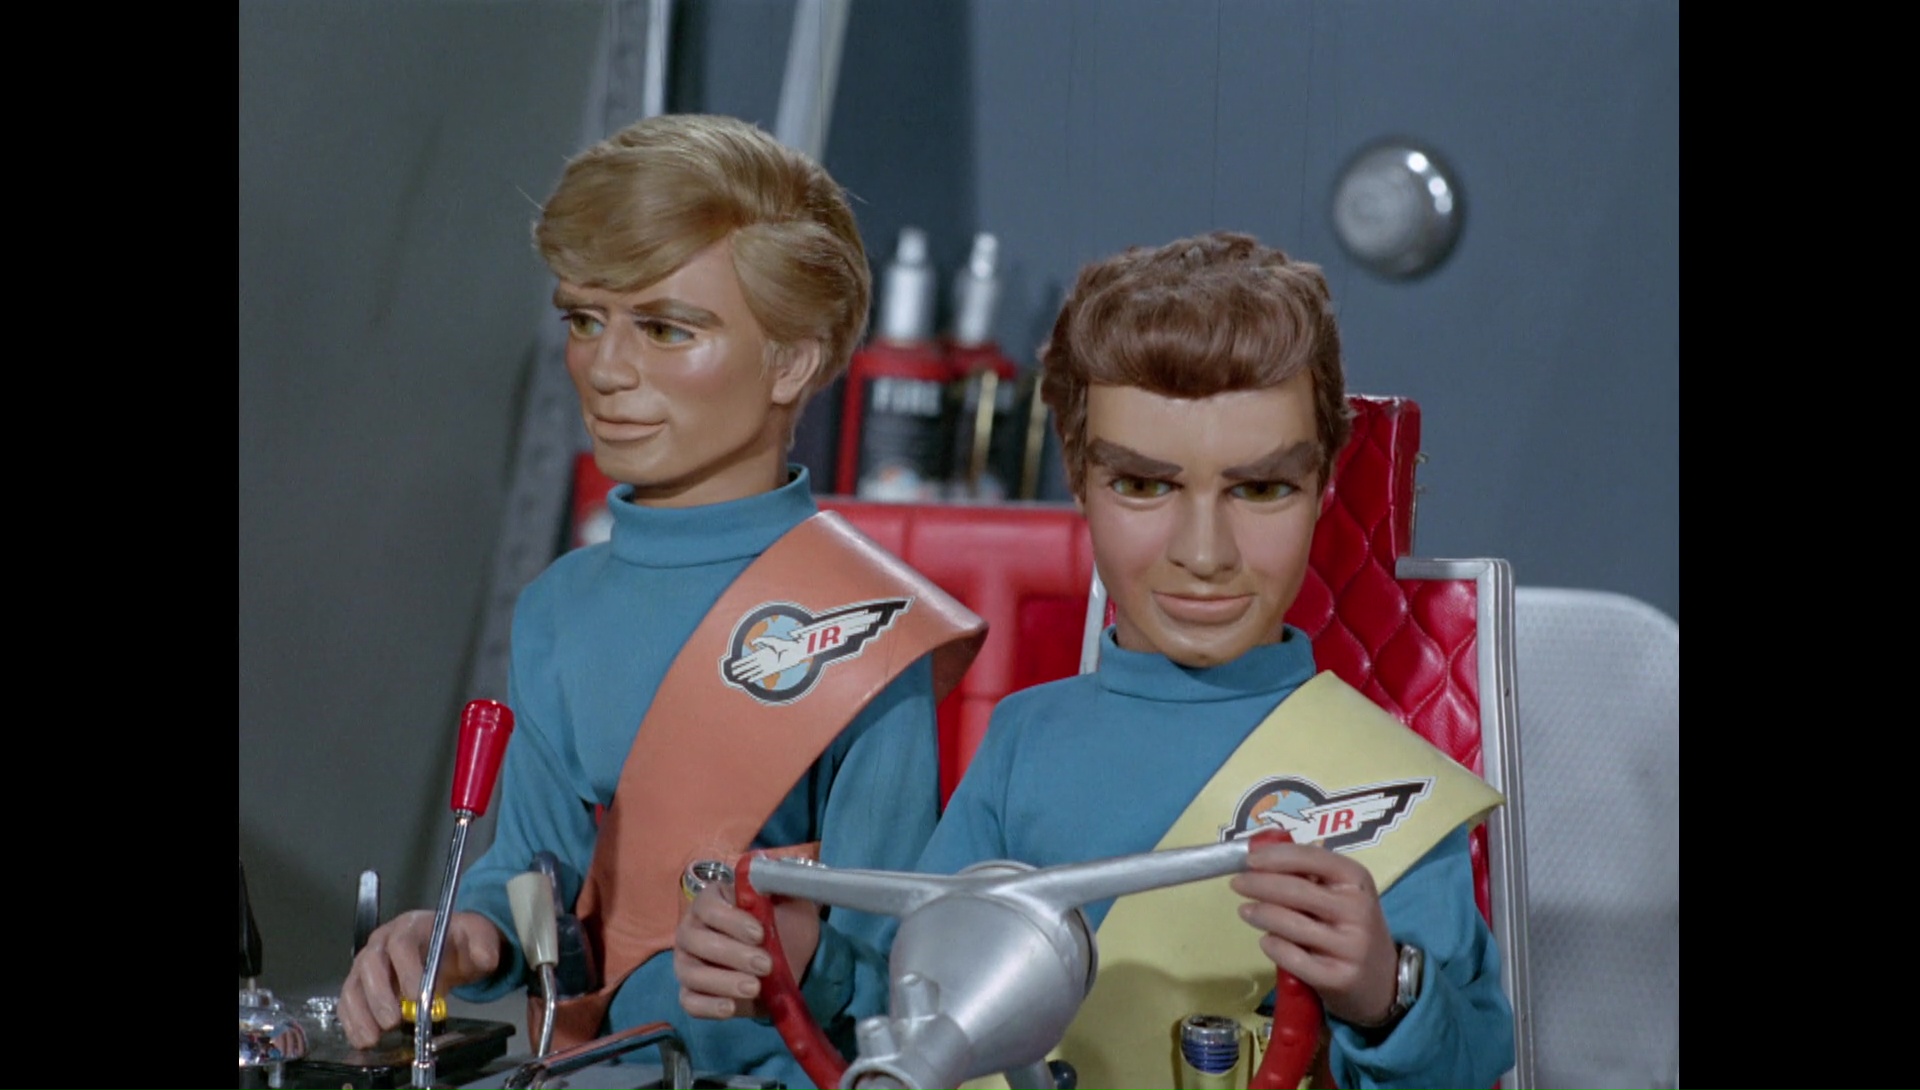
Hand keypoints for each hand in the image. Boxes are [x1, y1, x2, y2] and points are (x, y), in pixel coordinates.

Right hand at [337, 909, 505, 1048]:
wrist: (448, 945)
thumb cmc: (457, 941)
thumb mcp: (478, 937)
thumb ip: (483, 945)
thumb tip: (484, 958)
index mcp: (411, 926)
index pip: (401, 944)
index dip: (406, 970)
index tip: (416, 996)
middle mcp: (383, 941)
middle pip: (370, 963)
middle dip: (379, 996)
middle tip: (392, 1022)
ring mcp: (368, 961)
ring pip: (354, 984)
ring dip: (360, 1013)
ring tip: (372, 1038)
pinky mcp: (361, 982)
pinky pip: (348, 1000)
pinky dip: (352, 1021)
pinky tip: (363, 1039)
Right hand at [673, 886, 819, 1019]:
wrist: (794, 960)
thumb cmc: (784, 924)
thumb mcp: (789, 899)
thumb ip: (779, 882)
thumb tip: (768, 867)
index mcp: (711, 901)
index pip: (707, 906)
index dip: (731, 920)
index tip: (759, 933)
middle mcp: (691, 930)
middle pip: (697, 941)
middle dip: (733, 954)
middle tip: (765, 965)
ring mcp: (687, 963)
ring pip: (692, 973)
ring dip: (723, 981)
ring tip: (754, 987)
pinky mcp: (692, 993)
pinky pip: (689, 1002)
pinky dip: (709, 1006)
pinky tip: (731, 1007)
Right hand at [729, 636, 807, 682]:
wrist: (795, 650)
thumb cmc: (785, 644)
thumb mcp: (771, 640)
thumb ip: (760, 640)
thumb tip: (751, 644)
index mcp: (762, 653)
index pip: (749, 659)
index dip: (741, 662)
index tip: (734, 665)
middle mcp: (764, 660)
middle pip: (749, 666)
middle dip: (741, 669)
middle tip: (732, 672)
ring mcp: (768, 665)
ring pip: (754, 671)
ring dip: (746, 674)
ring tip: (737, 677)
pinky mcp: (773, 669)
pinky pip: (762, 674)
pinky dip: (755, 677)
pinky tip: (748, 679)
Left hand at [1228, 840, 1398, 1027]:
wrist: (1383, 982)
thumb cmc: (1351, 929)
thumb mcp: (1343, 896)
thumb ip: (1309, 876)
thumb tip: (1259, 856)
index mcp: (1357, 880)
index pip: (1312, 858)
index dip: (1276, 857)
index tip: (1249, 859)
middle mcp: (1358, 910)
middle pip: (1297, 891)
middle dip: (1260, 885)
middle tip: (1237, 884)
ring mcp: (1351, 946)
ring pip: (1291, 924)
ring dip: (1261, 914)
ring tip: (1246, 911)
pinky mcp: (1338, 978)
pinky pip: (1293, 958)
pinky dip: (1273, 946)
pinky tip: (1265, 941)